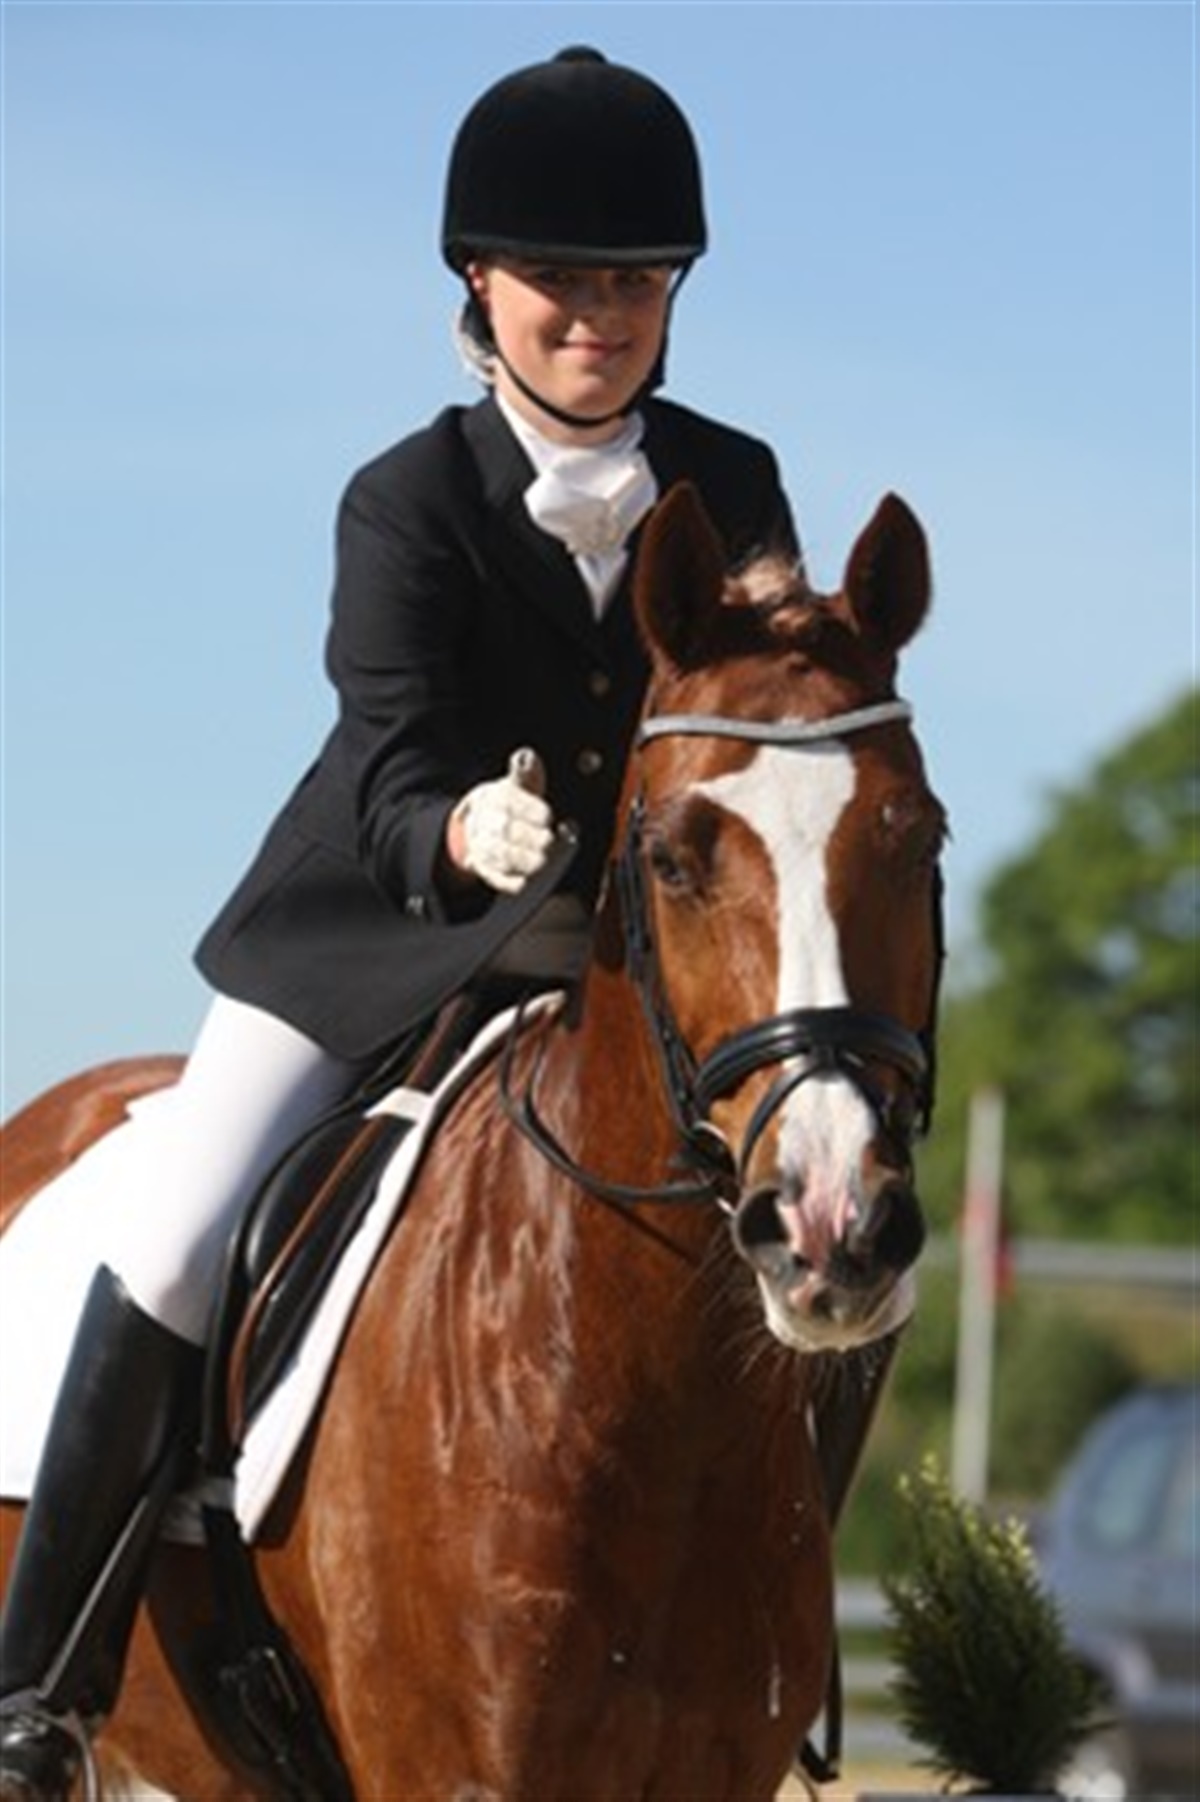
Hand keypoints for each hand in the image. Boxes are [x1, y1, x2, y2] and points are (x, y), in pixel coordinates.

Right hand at [449, 749, 553, 893]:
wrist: (478, 822)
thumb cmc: (510, 801)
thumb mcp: (519, 783)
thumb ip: (527, 772)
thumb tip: (526, 757)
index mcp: (495, 798)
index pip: (512, 803)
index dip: (532, 811)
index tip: (547, 816)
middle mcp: (486, 823)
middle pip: (505, 830)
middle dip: (529, 837)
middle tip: (548, 840)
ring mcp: (484, 847)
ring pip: (500, 855)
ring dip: (522, 860)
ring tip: (541, 860)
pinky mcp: (486, 869)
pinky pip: (495, 879)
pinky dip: (508, 883)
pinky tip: (523, 883)